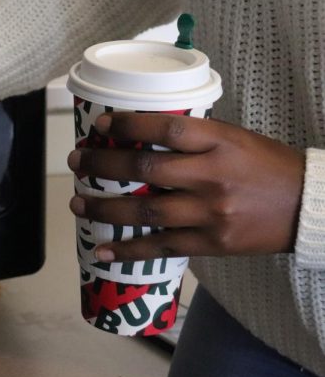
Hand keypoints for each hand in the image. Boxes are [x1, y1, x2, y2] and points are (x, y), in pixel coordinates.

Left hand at [67, 113, 304, 261]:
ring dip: (105, 209)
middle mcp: (213, 176)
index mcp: (220, 142)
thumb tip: (138, 135)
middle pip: (146, 168)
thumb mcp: (234, 139)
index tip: (100, 125)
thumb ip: (193, 139)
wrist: (309, 207)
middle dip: (103, 165)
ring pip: (146, 211)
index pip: (166, 129)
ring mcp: (212, 213)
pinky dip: (129, 251)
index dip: (128, 125)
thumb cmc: (265, 166)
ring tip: (77, 204)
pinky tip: (102, 251)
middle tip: (76, 162)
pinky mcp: (213, 244)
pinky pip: (162, 247)